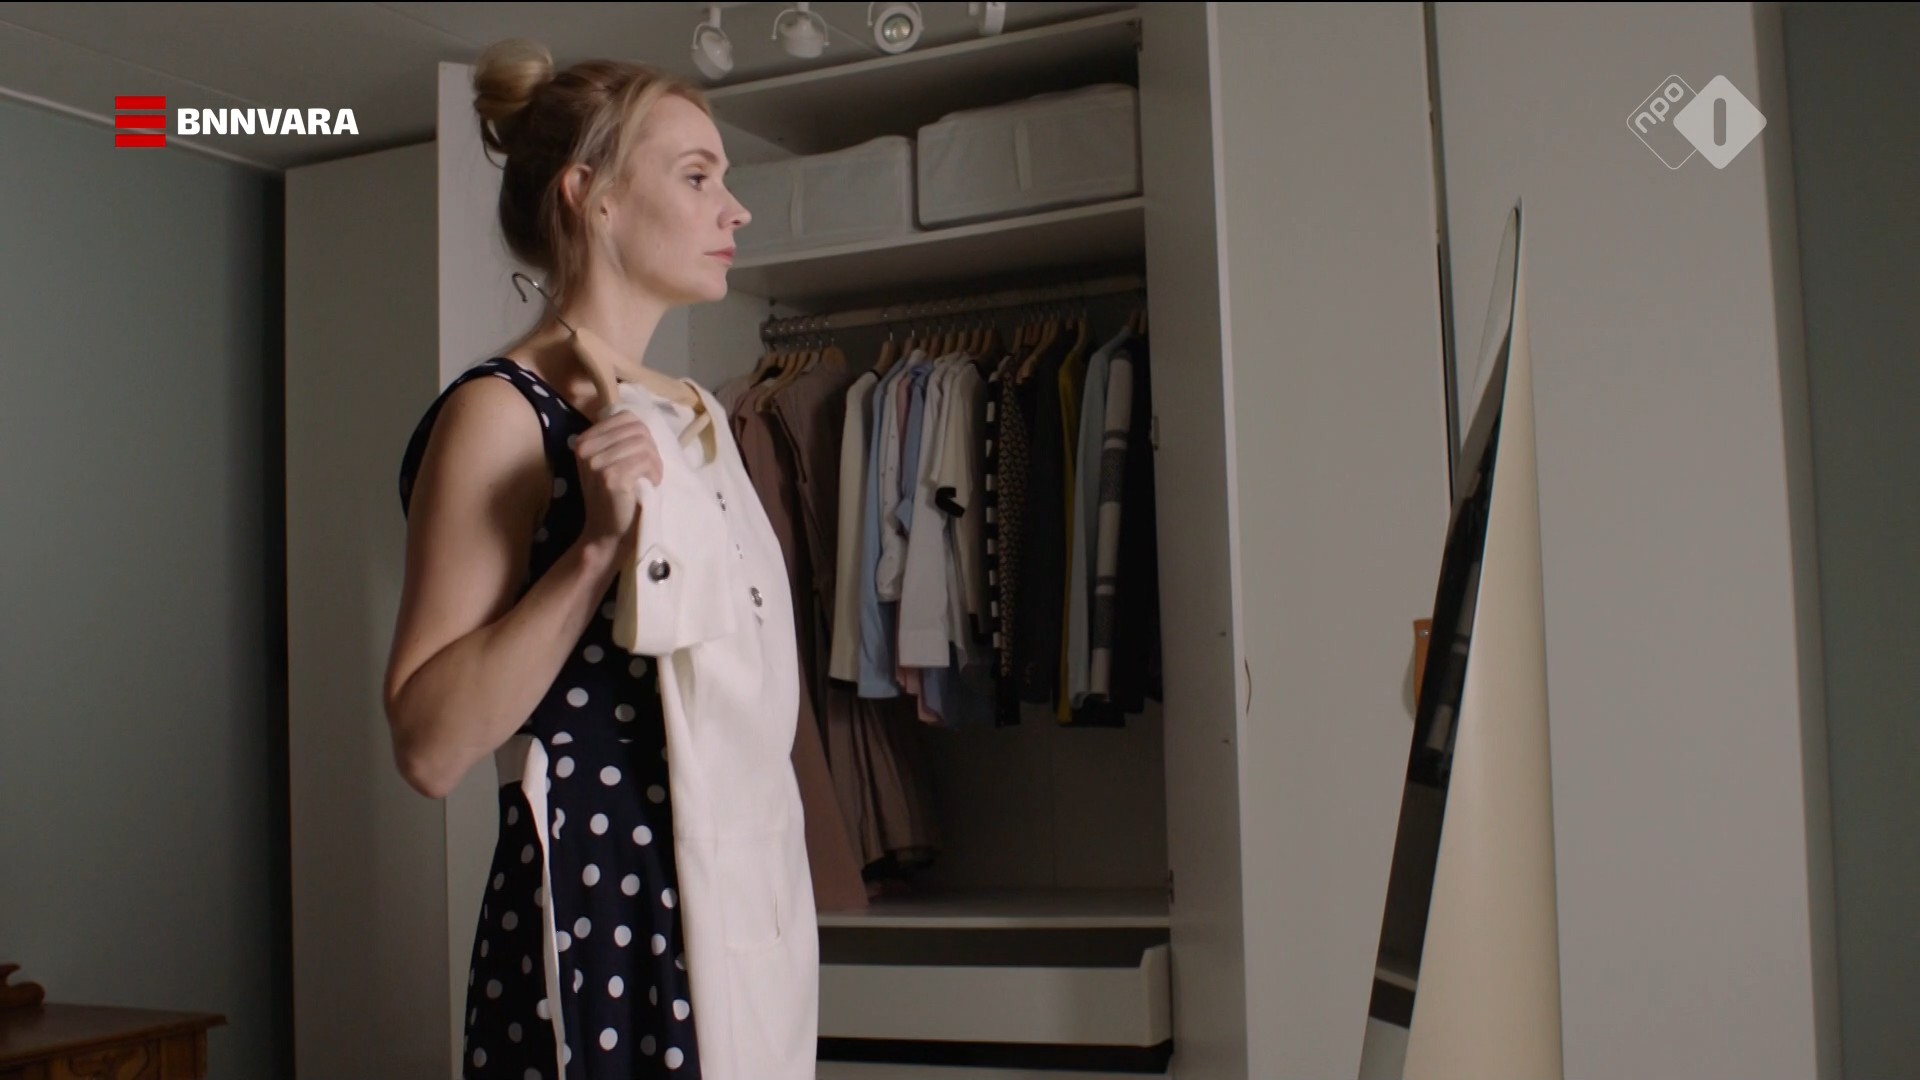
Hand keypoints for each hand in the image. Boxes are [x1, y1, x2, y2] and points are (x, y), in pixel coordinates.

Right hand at [574, 410, 662, 555]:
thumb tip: (641, 421)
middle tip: (651, 470)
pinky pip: (645, 461)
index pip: (626, 418)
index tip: (643, 456)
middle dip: (651, 449)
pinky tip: (651, 484)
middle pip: (637, 430)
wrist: (604, 530)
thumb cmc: (612, 496)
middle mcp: (586, 448)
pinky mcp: (611, 477)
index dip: (643, 435)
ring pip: (644, 444)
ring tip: (652, 478)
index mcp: (584, 439)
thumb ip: (618, 439)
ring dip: (655, 462)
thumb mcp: (607, 462)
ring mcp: (596, 462)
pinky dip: (654, 472)